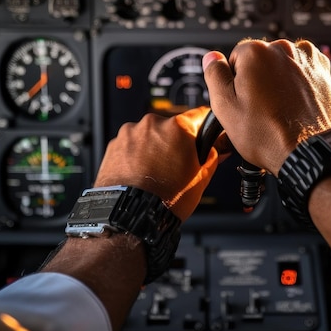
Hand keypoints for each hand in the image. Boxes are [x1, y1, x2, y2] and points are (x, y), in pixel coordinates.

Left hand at [94, 106, 220, 220]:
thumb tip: (217, 149)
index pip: (199, 115)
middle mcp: (151, 124)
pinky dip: (135, 156)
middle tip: (177, 165)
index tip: (204, 132)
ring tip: (155, 174)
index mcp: (177, 127)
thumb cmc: (165, 199)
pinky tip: (140, 174)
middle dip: (175, 142)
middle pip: (170, 127)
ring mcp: (130, 133)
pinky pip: (131, 145)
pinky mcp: (113, 145)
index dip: (204, 126)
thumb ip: (213, 157)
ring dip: (153, 148)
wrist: (131, 215)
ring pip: (149, 136)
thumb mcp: (200, 179)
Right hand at [202, 38, 330, 175]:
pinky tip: (292, 102)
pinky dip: (297, 82)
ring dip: (277, 80)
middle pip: (260, 59)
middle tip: (258, 107)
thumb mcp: (225, 106)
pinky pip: (302, 70)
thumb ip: (214, 75)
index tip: (242, 99)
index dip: (235, 82)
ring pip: (281, 64)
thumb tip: (211, 58)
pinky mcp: (322, 72)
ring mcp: (305, 60)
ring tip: (277, 108)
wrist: (306, 151)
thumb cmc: (268, 134)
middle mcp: (282, 50)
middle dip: (257, 78)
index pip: (235, 57)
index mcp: (255, 52)